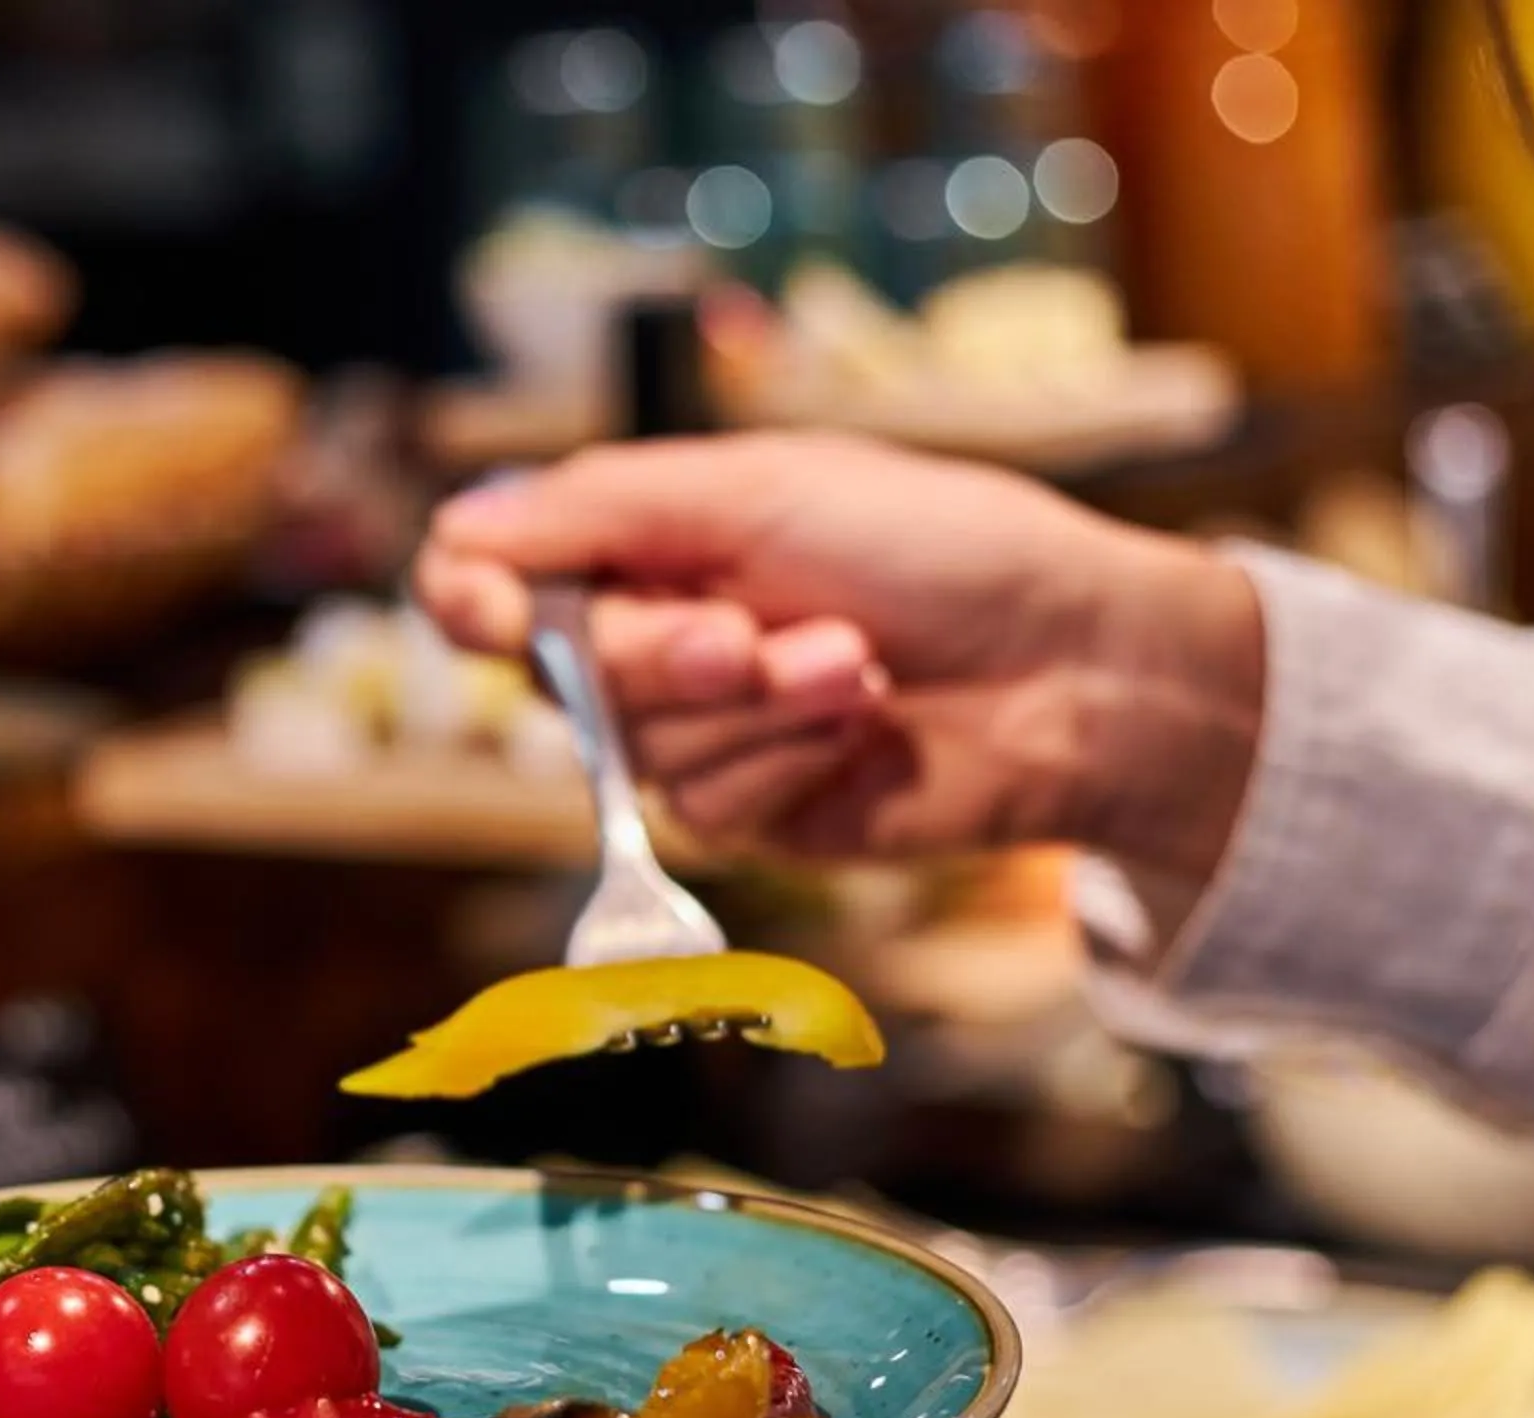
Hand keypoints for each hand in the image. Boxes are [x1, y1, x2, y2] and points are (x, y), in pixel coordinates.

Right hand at [413, 433, 1266, 886]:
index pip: (493, 580)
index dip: (474, 600)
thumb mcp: (762, 490)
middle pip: (560, 675)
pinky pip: (709, 804)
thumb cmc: (941, 545)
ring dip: (758, 705)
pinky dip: (791, 755)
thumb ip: (601, 511)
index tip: (501, 614)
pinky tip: (865, 724)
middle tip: (754, 631)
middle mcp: (654, 640)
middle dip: (663, 655)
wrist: (1074, 662)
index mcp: (644, 542)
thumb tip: (458, 529)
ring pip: (640, 750)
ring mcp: (700, 732)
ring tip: (858, 664)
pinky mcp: (752, 812)